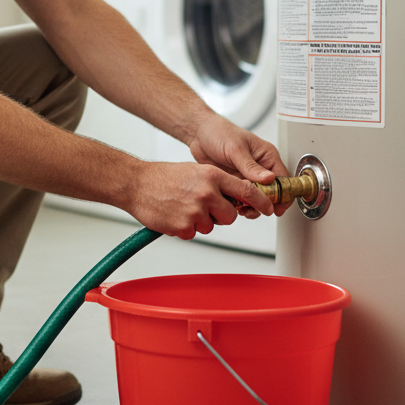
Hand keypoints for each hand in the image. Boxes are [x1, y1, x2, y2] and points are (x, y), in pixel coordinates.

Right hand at [126, 161, 274, 239]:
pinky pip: (194, 233)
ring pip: (212, 226)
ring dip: (201, 221)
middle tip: (205, 207)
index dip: (260, 201)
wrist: (137, 184)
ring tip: (184, 207)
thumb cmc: (163, 177)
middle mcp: (207, 192)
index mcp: (212, 176)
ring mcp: (195, 210)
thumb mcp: (197, 171)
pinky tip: (175, 215)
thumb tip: (236, 196)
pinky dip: (186, 228)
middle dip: (221, 215)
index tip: (268, 208)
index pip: (246, 190)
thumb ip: (218, 183)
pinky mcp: (184, 226)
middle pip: (230, 215)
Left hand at [186, 114, 293, 217]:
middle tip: (254, 209)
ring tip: (242, 209)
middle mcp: (260, 167)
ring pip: (257, 197)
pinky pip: (243, 197)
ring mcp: (247, 176)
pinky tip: (233, 205)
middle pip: (271, 192)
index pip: (283, 178)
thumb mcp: (236, 149)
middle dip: (265, 203)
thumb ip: (251, 166)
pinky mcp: (236, 182)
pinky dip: (240, 204)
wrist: (198, 135)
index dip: (282, 195)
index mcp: (266, 155)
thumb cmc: (219, 133)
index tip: (277, 208)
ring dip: (252, 206)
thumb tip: (270, 178)